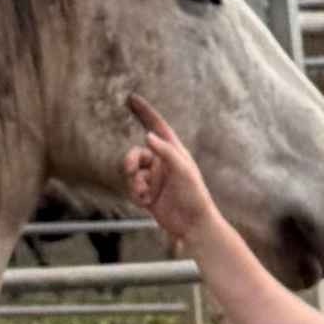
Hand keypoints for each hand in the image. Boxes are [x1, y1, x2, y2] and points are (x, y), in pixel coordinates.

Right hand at [123, 97, 221, 249]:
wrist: (193, 225)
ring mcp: (154, 178)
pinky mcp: (147, 194)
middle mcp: (162, 162)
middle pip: (135, 153)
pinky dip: (135, 194)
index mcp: (174, 152)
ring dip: (133, 182)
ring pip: (131, 173)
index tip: (131, 98)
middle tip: (130, 170)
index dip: (144, 112)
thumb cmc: (194, 195)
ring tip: (143, 193)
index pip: (157, 126)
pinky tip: (147, 203)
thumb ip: (165, 151)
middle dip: (129, 162)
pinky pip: (131, 188)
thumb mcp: (183, 170)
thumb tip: (147, 136)